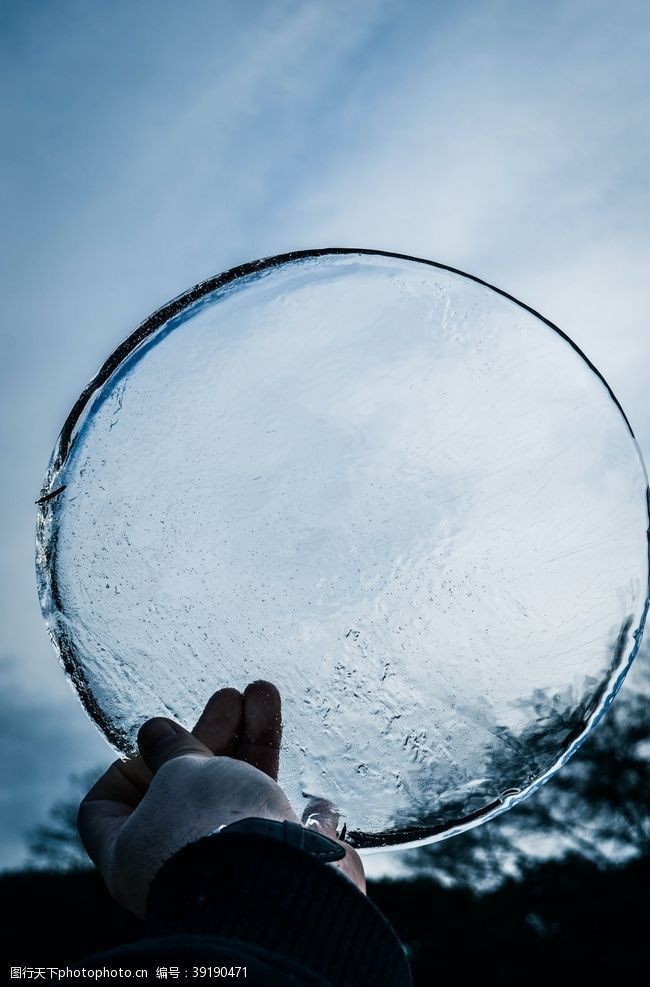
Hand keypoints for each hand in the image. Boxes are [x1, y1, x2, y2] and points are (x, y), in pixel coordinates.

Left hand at [78, 681, 364, 916]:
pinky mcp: (265, 852)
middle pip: (180, 784)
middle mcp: (171, 858)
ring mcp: (220, 857)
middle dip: (207, 734)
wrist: (280, 881)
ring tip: (262, 692)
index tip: (154, 742)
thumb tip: (155, 733)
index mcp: (129, 851)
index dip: (126, 768)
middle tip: (228, 699)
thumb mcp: (179, 772)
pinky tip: (275, 723)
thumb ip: (170, 748)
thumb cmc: (207, 827)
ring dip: (243, 734)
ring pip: (227, 785)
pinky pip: (258, 798)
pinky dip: (265, 757)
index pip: (105, 808)